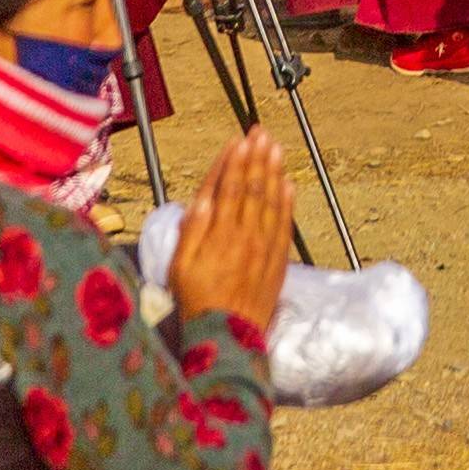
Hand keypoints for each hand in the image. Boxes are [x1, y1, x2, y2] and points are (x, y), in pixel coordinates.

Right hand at [169, 128, 294, 333]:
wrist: (227, 336)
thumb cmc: (197, 301)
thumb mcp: (180, 267)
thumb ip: (191, 231)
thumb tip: (202, 199)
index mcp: (220, 234)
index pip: (228, 189)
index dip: (234, 162)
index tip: (238, 140)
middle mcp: (245, 235)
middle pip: (252, 188)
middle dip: (256, 158)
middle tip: (260, 133)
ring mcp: (265, 247)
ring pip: (271, 201)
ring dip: (274, 172)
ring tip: (275, 148)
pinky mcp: (278, 260)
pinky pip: (286, 224)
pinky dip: (288, 203)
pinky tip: (288, 184)